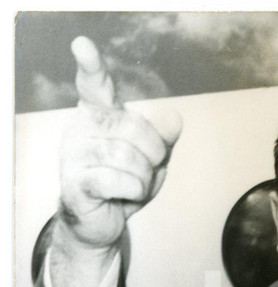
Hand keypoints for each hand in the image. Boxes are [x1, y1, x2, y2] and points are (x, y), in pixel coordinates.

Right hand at [57, 36, 181, 249]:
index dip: (91, 66)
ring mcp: (73, 155)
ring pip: (127, 157)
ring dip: (144, 177)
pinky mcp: (74, 183)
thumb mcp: (153, 157)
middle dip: (154, 152)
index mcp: (99, 114)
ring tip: (133, 185)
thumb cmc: (125, 182)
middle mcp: (81, 128)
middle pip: (134, 126)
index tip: (82, 45)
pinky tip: (127, 195)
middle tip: (146, 169)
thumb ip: (164, 135)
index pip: (94, 84)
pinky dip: (133, 190)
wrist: (102, 221)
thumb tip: (174, 118)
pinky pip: (116, 180)